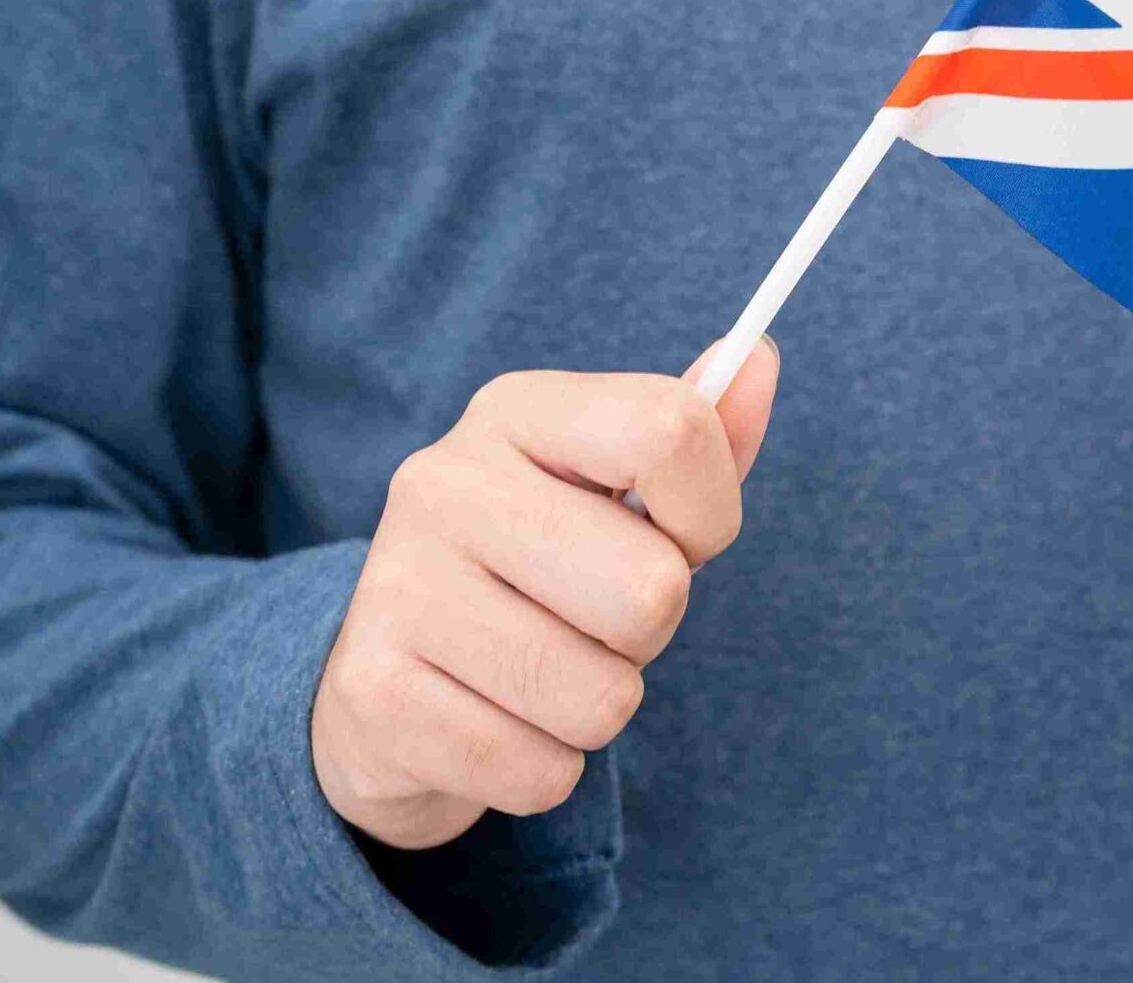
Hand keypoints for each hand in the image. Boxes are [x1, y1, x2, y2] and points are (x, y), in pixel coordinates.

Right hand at [312, 338, 779, 848]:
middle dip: (651, 632)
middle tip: (591, 621)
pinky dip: (544, 768)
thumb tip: (760, 362)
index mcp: (514, 412)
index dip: (709, 512)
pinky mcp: (373, 695)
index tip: (678, 538)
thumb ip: (698, 438)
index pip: (671, 431)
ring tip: (542, 675)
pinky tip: (496, 723)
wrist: (386, 691)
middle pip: (653, 590)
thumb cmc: (538, 575)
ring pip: (603, 697)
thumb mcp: (617, 494)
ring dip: (598, 708)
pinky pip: (541, 770)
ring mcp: (397, 585)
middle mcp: (443, 481)